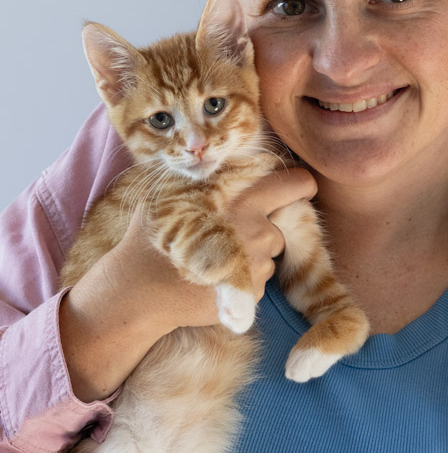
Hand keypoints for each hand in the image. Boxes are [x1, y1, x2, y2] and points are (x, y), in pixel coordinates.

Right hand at [59, 166, 315, 401]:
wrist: (141, 289)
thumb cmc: (154, 234)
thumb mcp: (172, 192)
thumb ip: (202, 177)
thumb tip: (210, 159)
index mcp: (244, 199)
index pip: (295, 183)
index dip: (301, 186)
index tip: (298, 189)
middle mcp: (258, 231)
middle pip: (282, 226)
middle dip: (269, 228)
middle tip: (244, 233)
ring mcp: (257, 265)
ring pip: (269, 256)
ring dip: (253, 256)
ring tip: (217, 258)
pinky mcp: (251, 293)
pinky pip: (256, 281)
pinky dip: (242, 280)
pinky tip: (214, 279)